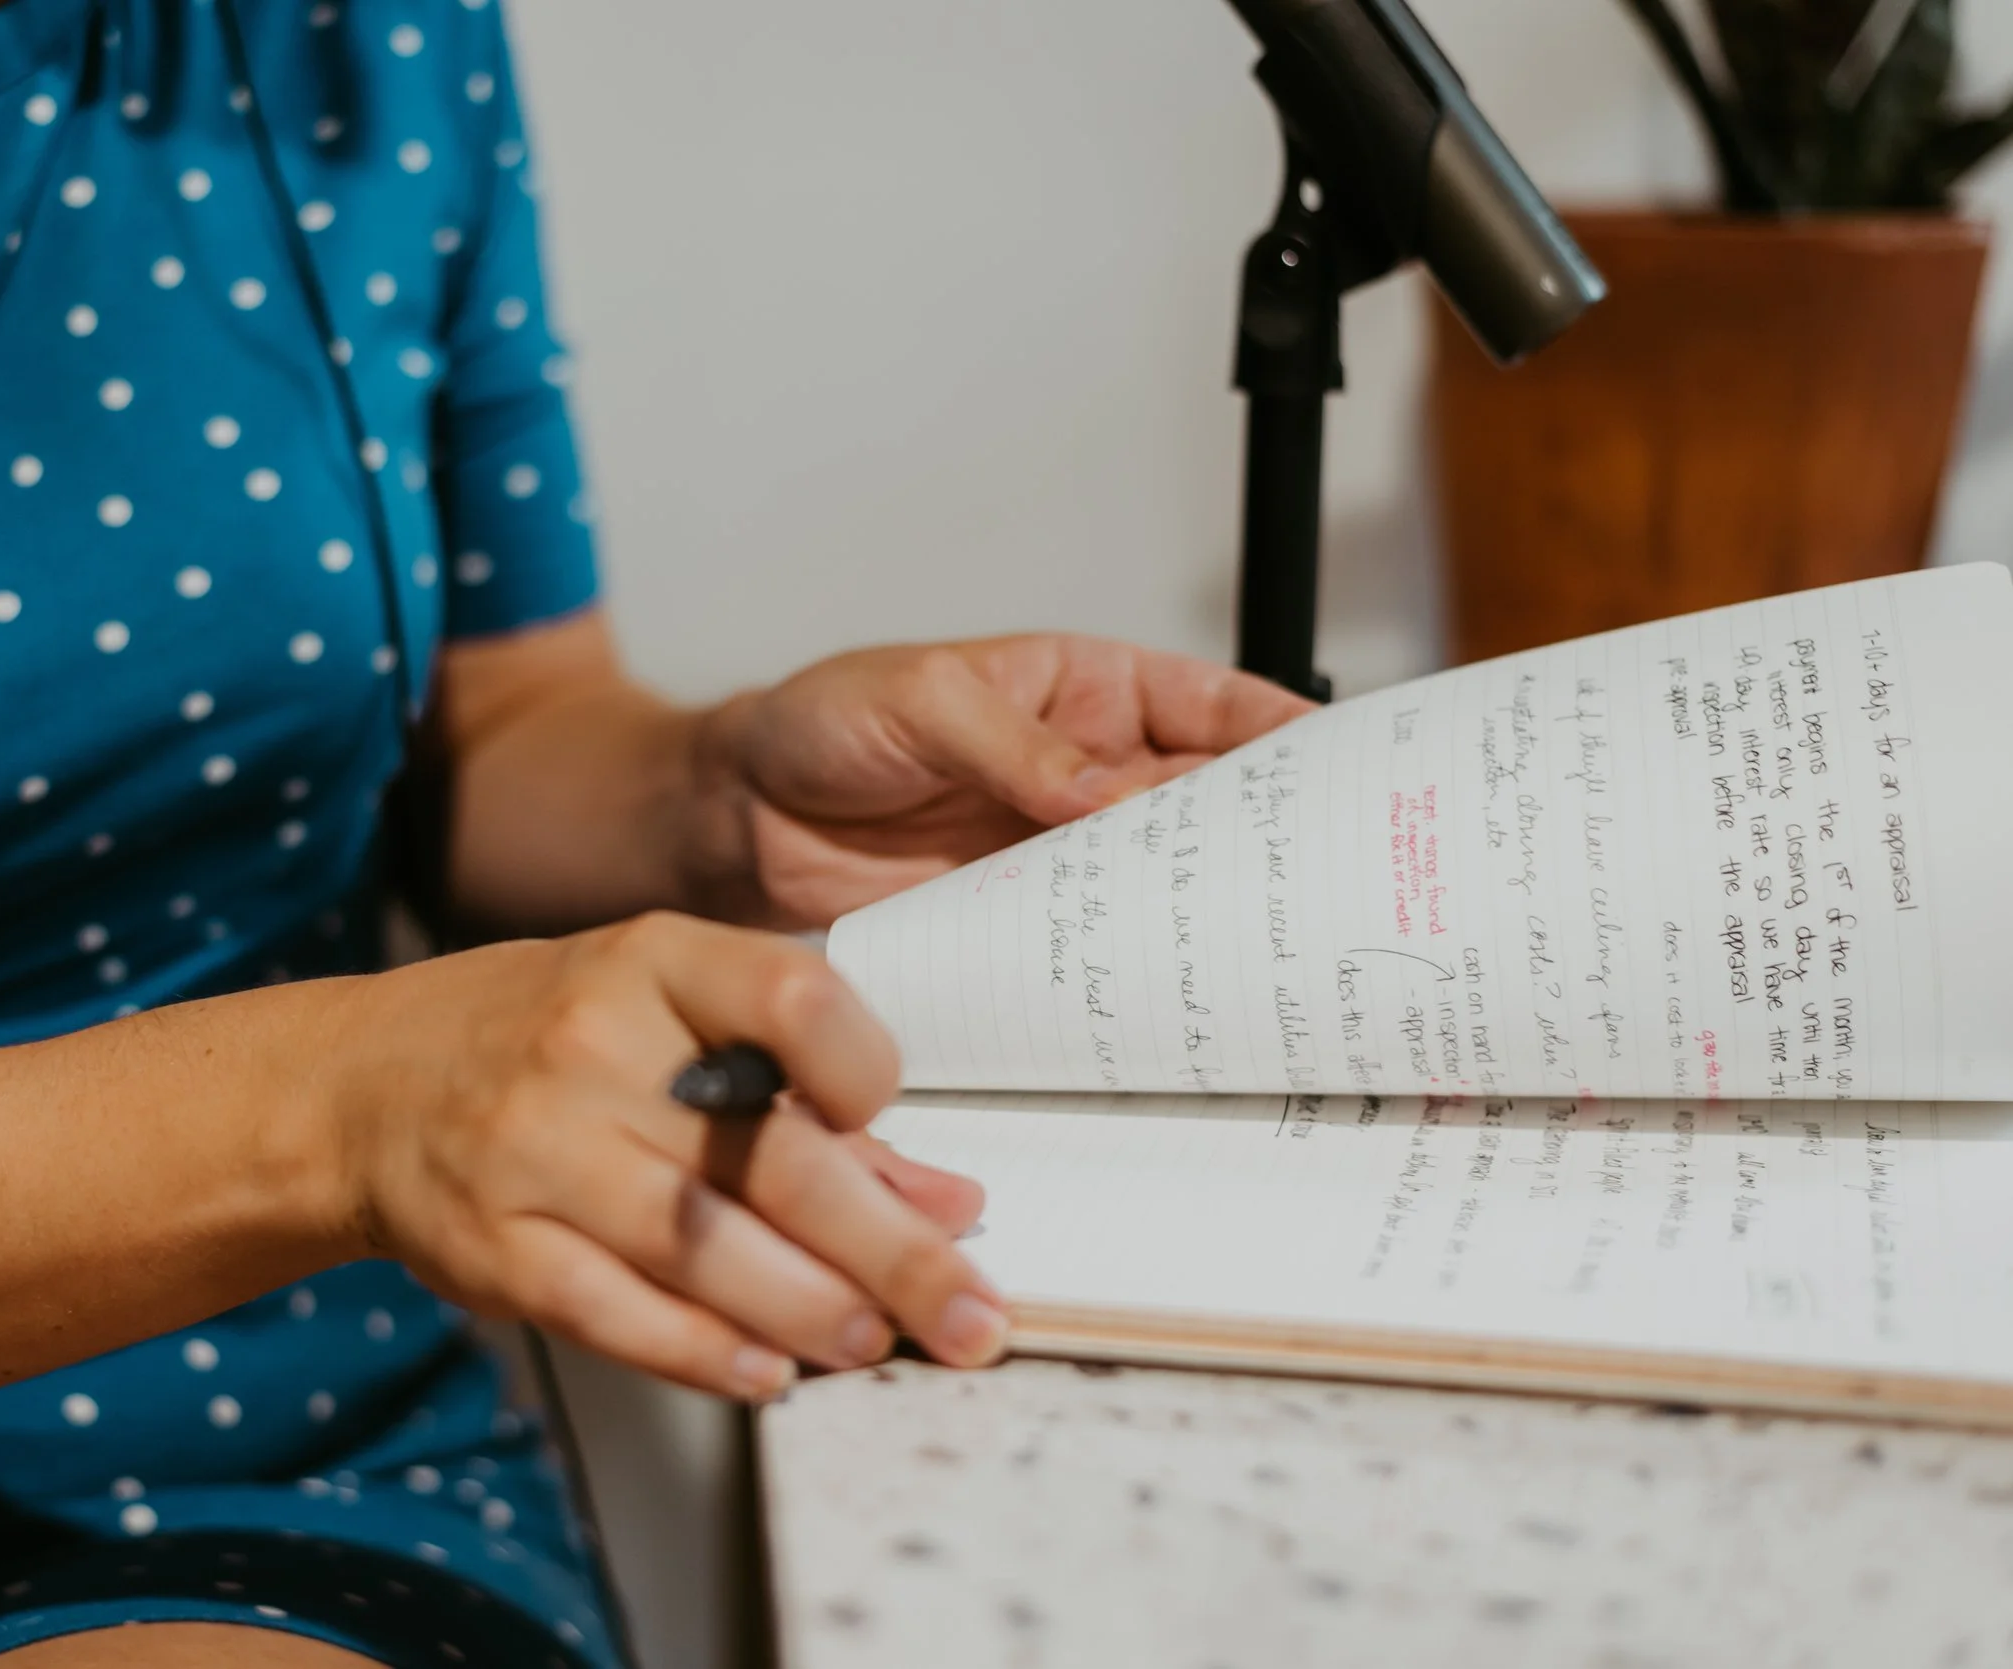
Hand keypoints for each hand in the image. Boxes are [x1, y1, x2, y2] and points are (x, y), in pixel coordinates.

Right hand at [331, 913, 999, 1398]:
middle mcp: (593, 1047)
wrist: (363, 1085)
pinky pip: (617, 1313)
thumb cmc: (547, 1039)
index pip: (789, 998)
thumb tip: (946, 1199)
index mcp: (652, 963)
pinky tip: (771, 1372)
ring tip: (879, 1342)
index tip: (902, 1123)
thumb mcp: (667, 1016)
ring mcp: (535, 1148)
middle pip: (767, 1158)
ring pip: (700, 1246)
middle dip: (891, 1251)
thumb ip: (808, 1100)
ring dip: (810, 1309)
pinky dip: (705, 1351)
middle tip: (971, 1314)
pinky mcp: (495, 1245)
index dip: (864, 1068)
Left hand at [711, 635, 1313, 923]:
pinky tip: (1166, 991)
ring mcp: (1056, 854)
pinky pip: (1091, 943)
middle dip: (1273, 837)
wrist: (732, 816)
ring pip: (1159, 882)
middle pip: (1209, 805)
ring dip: (1207, 913)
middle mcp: (1088, 774)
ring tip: (1271, 949)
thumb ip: (1018, 750)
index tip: (1359, 770)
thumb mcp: (921, 704)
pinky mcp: (1017, 920)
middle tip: (1338, 882)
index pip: (1214, 706)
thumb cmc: (820, 724)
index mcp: (1085, 692)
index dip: (1290, 735)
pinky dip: (1129, 966)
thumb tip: (1114, 797)